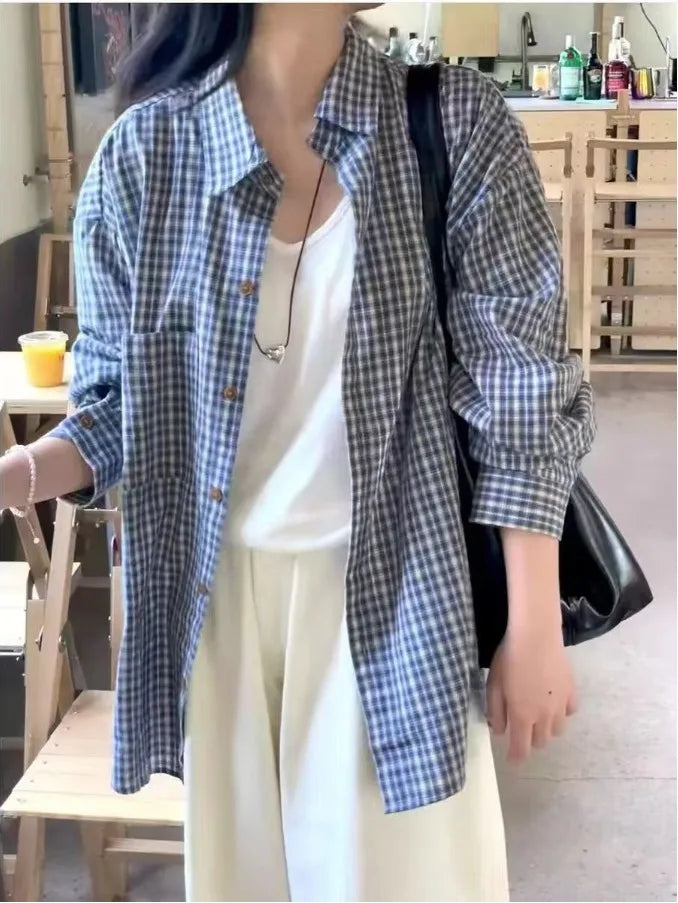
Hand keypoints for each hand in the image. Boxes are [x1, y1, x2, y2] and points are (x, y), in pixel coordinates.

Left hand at [486, 622, 577, 762]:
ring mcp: (561, 705)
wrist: (536, 636)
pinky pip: (570, 712)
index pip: (521, 749)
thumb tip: (500, 731)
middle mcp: (544, 717)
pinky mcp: (572, 692)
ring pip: (557, 730)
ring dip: (546, 728)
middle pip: (540, 742)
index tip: (512, 759)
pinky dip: (562, 713)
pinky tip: (554, 702)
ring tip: (537, 715)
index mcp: (522, 716)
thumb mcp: (494, 684)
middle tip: (521, 727)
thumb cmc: (509, 658)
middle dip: (529, 740)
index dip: (516, 757)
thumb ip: (496, 711)